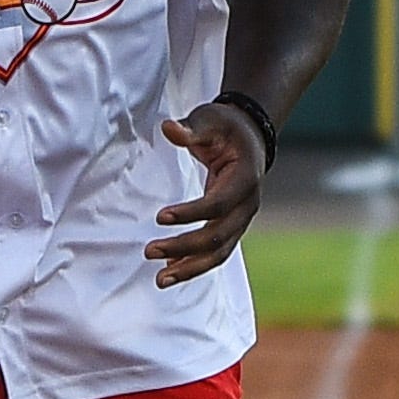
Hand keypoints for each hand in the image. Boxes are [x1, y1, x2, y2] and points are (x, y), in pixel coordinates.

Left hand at [148, 102, 268, 286]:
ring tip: (160, 280)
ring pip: (219, 253)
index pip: (218, 204)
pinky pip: (215, 253)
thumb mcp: (210, 119)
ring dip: (189, 267)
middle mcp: (248, 205)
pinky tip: (170, 272)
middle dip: (184, 247)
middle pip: (218, 236)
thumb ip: (190, 128)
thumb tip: (168, 128)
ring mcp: (241, 220)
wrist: (249, 138)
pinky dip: (194, 265)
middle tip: (149, 251)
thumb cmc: (226, 127)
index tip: (160, 217)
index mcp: (246, 178)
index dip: (190, 213)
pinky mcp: (231, 227)